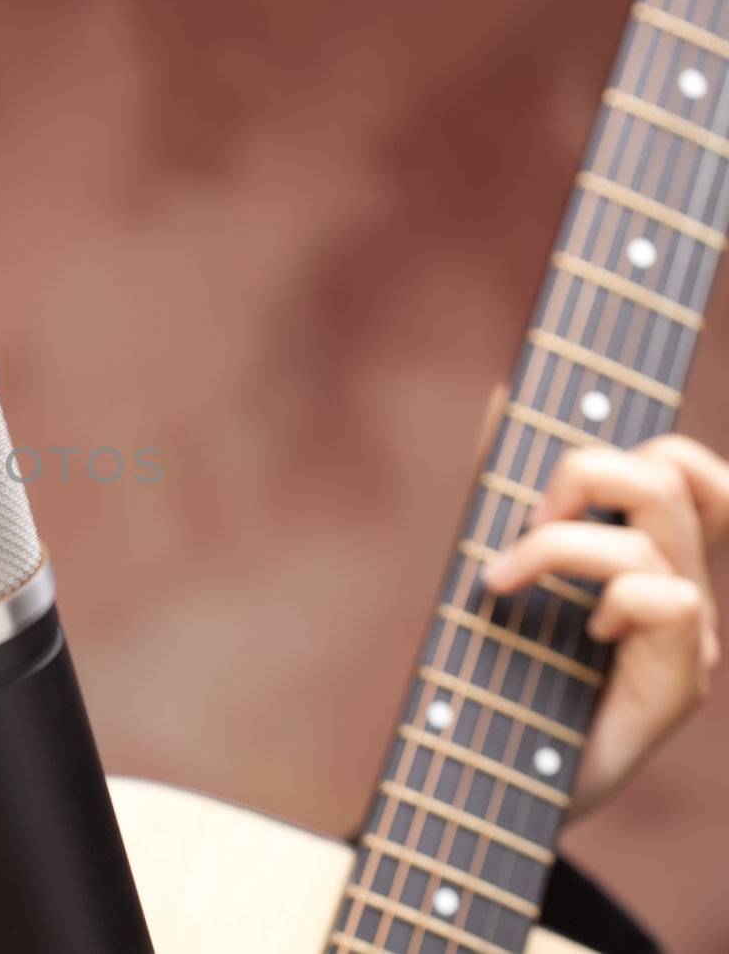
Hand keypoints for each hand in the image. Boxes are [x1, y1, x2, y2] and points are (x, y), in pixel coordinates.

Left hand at [479, 433, 728, 817]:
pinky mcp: (678, 683)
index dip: (648, 438)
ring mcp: (686, 636)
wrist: (488, 784)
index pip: (690, 469)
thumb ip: (505, 486)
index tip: (561, 445)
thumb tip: (507, 395)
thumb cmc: (494, 677)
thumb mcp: (494, 560)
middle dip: (583, 470)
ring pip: (662, 528)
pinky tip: (579, 634)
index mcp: (642, 556)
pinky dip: (614, 598)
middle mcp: (677, 587)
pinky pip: (672, 598)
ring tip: (505, 581)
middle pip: (675, 471)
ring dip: (563, 542)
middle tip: (521, 524)